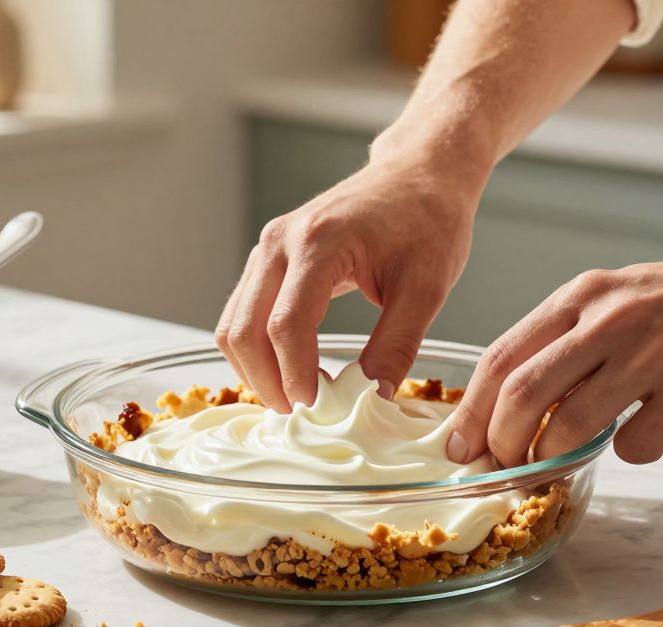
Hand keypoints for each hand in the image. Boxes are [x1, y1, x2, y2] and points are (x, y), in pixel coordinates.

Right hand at [216, 156, 481, 411]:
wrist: (419, 173)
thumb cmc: (428, 220)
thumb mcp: (427, 287)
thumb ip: (397, 345)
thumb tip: (372, 400)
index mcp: (320, 243)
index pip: (286, 325)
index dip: (295, 377)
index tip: (317, 410)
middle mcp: (281, 242)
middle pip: (243, 329)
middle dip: (267, 382)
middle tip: (302, 416)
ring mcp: (269, 247)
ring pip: (234, 324)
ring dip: (256, 369)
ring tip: (298, 398)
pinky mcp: (269, 257)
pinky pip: (243, 312)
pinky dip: (257, 349)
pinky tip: (293, 371)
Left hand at [445, 243, 662, 465]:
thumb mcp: (623, 297)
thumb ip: (571, 339)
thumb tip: (513, 404)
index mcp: (583, 295)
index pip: (501, 357)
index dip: (470, 411)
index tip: (458, 448)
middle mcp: (609, 318)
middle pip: (520, 395)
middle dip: (499, 445)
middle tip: (501, 470)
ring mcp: (653, 352)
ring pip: (568, 426)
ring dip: (552, 460)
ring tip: (559, 466)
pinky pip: (636, 444)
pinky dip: (631, 453)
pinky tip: (647, 437)